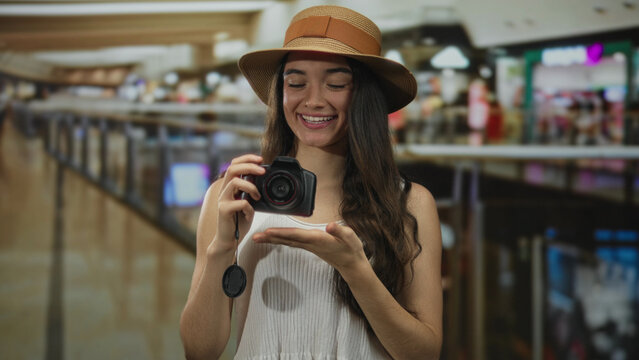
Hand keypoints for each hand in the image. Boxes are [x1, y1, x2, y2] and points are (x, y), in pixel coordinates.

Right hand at [213, 154, 264, 249]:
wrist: (229, 240)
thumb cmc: (239, 222)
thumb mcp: (248, 202)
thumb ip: (251, 191)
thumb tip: (262, 179)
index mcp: (229, 187)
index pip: (234, 164)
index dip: (247, 158)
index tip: (261, 159)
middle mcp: (224, 191)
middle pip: (233, 168)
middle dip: (249, 166)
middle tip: (262, 171)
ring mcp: (222, 200)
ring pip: (235, 182)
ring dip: (251, 187)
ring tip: (257, 196)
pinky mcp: (223, 210)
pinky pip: (240, 202)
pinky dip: (249, 208)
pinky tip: (250, 215)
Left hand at [252, 222, 368, 274]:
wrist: (352, 264)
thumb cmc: (351, 250)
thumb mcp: (350, 238)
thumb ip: (340, 231)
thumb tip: (330, 226)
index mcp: (317, 239)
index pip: (296, 235)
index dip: (282, 233)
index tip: (268, 232)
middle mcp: (310, 243)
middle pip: (287, 239)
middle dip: (270, 238)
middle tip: (254, 237)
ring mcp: (309, 246)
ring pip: (287, 241)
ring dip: (272, 239)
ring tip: (258, 237)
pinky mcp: (310, 246)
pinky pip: (292, 242)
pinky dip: (281, 238)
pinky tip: (274, 237)